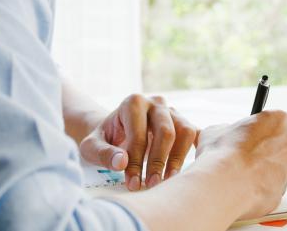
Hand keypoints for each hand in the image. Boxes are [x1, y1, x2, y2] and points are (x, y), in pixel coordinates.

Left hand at [78, 94, 197, 190]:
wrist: (114, 133)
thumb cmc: (103, 140)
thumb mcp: (91, 147)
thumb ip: (102, 153)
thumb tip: (121, 162)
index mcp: (133, 103)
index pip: (138, 134)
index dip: (136, 161)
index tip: (132, 183)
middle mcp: (155, 103)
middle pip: (165, 131)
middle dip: (158, 162)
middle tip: (151, 184)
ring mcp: (172, 111)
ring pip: (185, 132)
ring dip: (178, 159)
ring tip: (167, 181)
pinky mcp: (183, 122)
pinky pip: (194, 135)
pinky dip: (192, 152)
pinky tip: (182, 171)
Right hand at [195, 110, 286, 219]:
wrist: (227, 185)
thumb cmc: (224, 156)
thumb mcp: (216, 130)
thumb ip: (226, 130)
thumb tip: (222, 134)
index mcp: (279, 119)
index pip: (270, 121)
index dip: (255, 130)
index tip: (245, 137)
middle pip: (279, 143)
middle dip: (263, 149)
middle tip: (243, 155)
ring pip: (277, 166)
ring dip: (262, 169)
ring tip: (240, 173)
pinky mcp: (284, 189)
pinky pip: (272, 186)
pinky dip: (260, 186)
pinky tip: (244, 186)